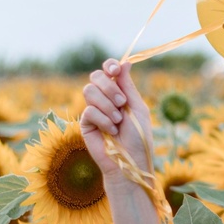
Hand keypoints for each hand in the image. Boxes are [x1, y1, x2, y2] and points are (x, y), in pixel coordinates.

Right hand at [80, 59, 154, 180]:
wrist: (130, 160)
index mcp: (119, 92)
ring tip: (118, 121)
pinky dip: (103, 120)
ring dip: (107, 105)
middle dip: (109, 87)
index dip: (109, 66)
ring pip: (89, 91)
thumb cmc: (138, 137)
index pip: (108, 71)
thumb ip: (128, 86)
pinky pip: (89, 110)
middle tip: (121, 102)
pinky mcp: (85, 123)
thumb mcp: (137, 108)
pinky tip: (111, 131)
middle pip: (95, 77)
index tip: (115, 71)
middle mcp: (104, 99)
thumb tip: (125, 62)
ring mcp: (93, 110)